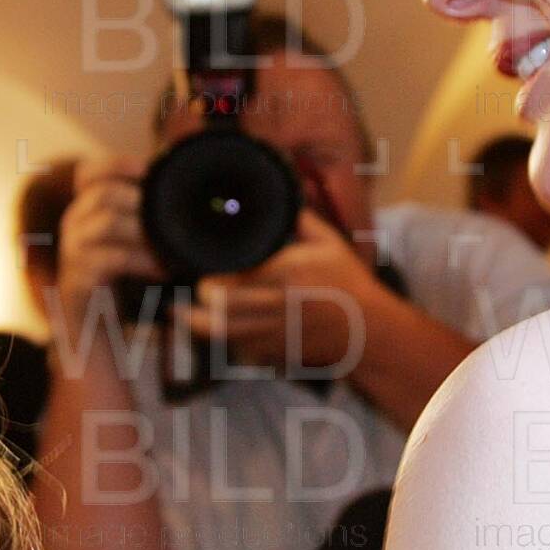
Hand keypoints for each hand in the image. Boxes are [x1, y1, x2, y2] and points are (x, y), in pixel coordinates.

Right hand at [50, 155, 165, 337]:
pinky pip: (112, 259)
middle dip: (140, 200)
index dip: (116, 164)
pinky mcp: (78, 278)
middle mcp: (74, 223)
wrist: (93, 319)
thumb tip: (183, 187)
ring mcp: (73, 251)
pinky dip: (142, 260)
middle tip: (171, 215)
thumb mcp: (129, 237)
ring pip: (106, 222)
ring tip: (171, 244)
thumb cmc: (120, 272)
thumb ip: (143, 213)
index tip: (147, 168)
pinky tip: (162, 268)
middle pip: (103, 193)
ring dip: (144, 230)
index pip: (88, 172)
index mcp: (85, 207)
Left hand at [176, 208, 389, 373]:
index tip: (201, 272)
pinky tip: (218, 331)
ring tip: (181, 316)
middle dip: (198, 301)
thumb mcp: (329, 243)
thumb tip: (277, 196)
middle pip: (222, 307)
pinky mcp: (278, 353)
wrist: (368, 330)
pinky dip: (227, 341)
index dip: (211, 276)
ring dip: (200, 325)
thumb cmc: (348, 282)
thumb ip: (299, 220)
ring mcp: (276, 332)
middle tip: (189, 291)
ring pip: (225, 333)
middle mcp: (278, 304)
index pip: (236, 276)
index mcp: (288, 272)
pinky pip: (242, 350)